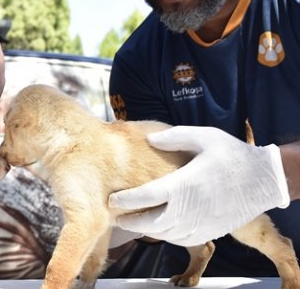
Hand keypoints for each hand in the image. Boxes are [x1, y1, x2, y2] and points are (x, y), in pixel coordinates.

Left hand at [108, 126, 289, 246]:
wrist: (264, 179)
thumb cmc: (232, 155)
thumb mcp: (204, 136)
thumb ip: (173, 137)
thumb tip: (148, 138)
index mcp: (185, 184)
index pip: (147, 196)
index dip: (125, 200)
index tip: (111, 199)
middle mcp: (191, 208)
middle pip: (151, 223)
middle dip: (131, 221)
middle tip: (117, 216)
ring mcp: (201, 223)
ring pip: (165, 234)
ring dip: (147, 230)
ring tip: (134, 222)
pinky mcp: (210, 232)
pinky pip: (182, 240)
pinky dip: (167, 236)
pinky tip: (160, 227)